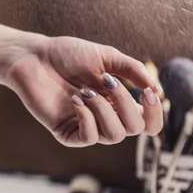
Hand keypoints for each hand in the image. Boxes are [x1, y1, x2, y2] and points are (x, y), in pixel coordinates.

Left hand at [6, 35, 163, 146]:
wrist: (34, 56)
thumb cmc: (68, 54)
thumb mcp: (106, 56)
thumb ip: (133, 71)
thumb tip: (157, 90)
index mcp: (118, 102)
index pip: (148, 123)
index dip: (155, 113)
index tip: (147, 93)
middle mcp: (105, 117)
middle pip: (134, 128)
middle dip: (124, 102)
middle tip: (106, 81)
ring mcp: (85, 126)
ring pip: (114, 136)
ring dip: (104, 110)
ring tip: (85, 91)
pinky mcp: (66, 132)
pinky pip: (88, 138)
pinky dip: (87, 118)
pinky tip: (75, 100)